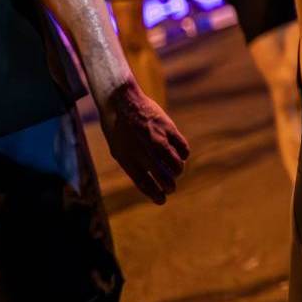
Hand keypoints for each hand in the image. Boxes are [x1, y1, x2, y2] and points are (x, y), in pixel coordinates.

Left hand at [95, 82, 190, 203]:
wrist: (122, 102)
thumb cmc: (117, 128)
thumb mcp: (119, 149)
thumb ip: (133, 165)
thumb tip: (150, 179)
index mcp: (128, 159)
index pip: (145, 183)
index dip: (155, 194)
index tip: (162, 200)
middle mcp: (144, 152)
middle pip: (163, 177)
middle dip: (170, 186)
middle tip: (171, 187)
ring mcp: (158, 140)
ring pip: (176, 164)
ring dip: (178, 171)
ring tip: (176, 171)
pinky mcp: (169, 129)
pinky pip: (183, 148)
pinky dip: (184, 155)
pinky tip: (181, 155)